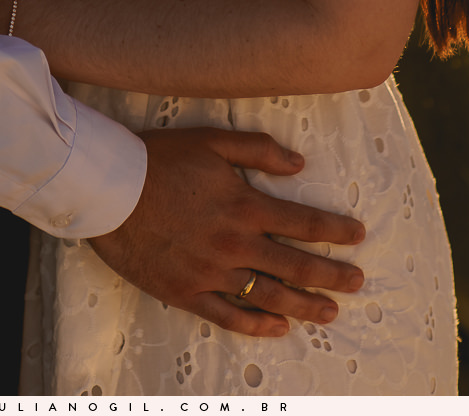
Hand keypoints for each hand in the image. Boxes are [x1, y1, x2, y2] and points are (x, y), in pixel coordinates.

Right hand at [90, 127, 365, 336]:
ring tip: (331, 312)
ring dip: (305, 306)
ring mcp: (212, 272)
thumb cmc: (160, 159)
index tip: (358, 236)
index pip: (304, 223)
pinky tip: (278, 328)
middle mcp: (235, 243)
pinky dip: (257, 325)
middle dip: (332, 275)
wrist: (110, 190)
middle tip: (358, 281)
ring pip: (270, 295)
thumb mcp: (212, 140)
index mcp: (244, 205)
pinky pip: (230, 316)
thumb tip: (299, 164)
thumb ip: (259, 150)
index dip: (335, 231)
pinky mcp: (188, 292)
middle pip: (296, 265)